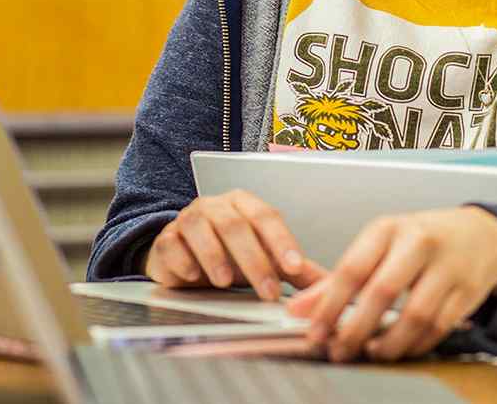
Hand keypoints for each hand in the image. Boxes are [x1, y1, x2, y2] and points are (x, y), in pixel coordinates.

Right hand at [144, 189, 326, 300]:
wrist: (183, 255)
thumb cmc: (229, 254)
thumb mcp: (263, 258)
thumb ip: (293, 269)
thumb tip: (331, 283)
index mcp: (245, 204)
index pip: (267, 217)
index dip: (282, 242)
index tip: (295, 267)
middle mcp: (216, 206)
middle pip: (236, 226)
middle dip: (255, 261)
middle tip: (269, 292)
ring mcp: (188, 219)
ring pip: (201, 229)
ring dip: (216, 256)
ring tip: (228, 282)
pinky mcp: (165, 239)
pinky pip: (172, 244)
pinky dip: (185, 260)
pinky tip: (195, 276)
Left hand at [285, 206, 496, 362]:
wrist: (481, 234)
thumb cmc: (422, 239)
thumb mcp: (378, 247)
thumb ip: (337, 279)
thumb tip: (299, 309)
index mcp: (388, 229)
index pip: (352, 269)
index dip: (329, 306)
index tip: (314, 333)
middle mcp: (418, 243)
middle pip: (382, 292)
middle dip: (355, 330)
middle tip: (339, 351)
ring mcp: (447, 266)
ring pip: (414, 316)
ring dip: (388, 344)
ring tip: (371, 354)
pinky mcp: (467, 291)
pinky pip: (438, 328)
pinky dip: (415, 346)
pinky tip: (401, 349)